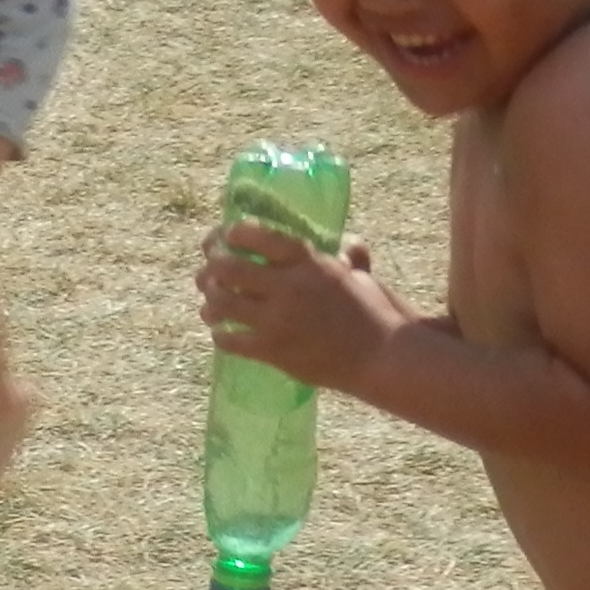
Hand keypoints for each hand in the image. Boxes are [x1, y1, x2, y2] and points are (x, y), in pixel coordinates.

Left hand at [198, 223, 400, 387]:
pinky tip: (221, 332)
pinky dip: (221, 334)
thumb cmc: (378, 313)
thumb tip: (349, 244)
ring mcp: (276, 321)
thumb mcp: (361, 276)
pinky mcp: (272, 351)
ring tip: (208, 303)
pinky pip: (231, 340)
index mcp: (309, 263)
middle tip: (206, 271)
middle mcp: (287, 287)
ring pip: (222, 304)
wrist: (383, 357)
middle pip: (228, 269)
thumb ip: (349, 257)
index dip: (234, 232)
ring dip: (210, 301)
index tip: (225, 234)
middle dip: (211, 266)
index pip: (260, 236)